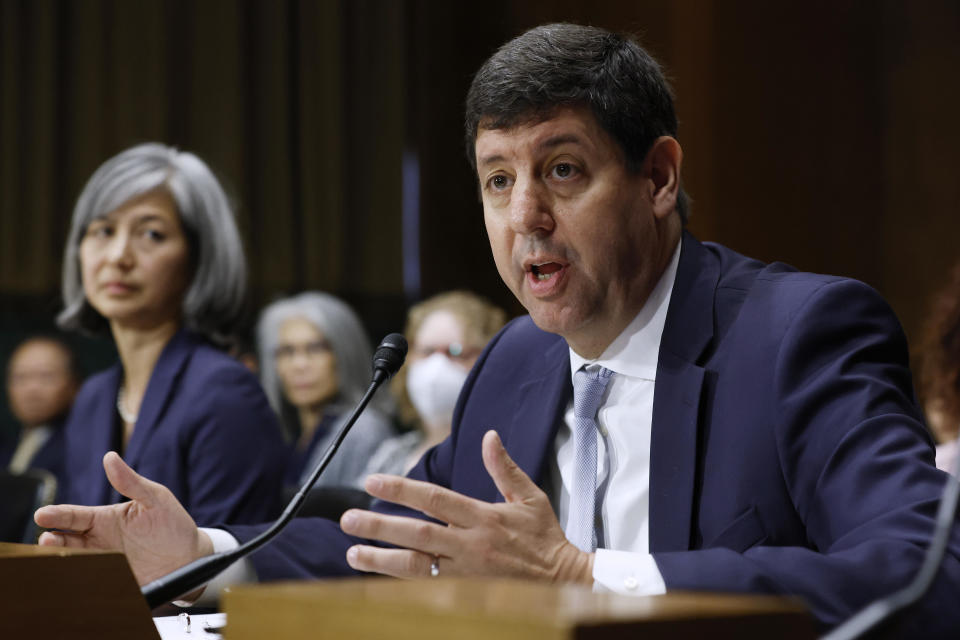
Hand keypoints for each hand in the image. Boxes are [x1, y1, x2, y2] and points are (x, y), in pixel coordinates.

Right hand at [34, 451, 212, 584]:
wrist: (190, 558)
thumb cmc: (172, 524)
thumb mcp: (155, 498)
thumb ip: (131, 482)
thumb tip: (110, 457)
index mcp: (106, 519)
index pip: (75, 515)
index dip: (58, 514)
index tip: (42, 514)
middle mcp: (99, 540)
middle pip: (67, 539)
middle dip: (53, 539)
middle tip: (46, 539)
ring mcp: (104, 561)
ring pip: (74, 559)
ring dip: (62, 558)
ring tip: (55, 554)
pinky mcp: (112, 579)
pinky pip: (90, 578)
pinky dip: (80, 576)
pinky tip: (76, 573)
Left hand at [340, 430, 592, 582]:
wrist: (562, 581)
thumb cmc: (544, 537)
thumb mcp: (529, 497)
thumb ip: (504, 468)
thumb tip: (489, 436)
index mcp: (483, 517)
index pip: (435, 499)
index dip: (401, 489)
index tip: (372, 480)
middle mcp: (470, 544)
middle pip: (417, 534)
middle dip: (380, 526)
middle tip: (347, 519)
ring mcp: (466, 572)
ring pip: (416, 566)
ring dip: (381, 560)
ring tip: (352, 554)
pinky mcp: (465, 592)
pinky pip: (426, 587)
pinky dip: (401, 582)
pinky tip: (378, 576)